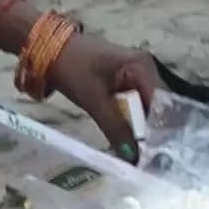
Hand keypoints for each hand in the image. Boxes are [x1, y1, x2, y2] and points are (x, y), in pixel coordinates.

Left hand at [41, 28, 164, 161]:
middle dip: (150, 131)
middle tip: (147, 159)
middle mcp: (146, 67)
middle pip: (154, 106)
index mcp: (143, 66)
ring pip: (143, 107)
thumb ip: (115, 129)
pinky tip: (127, 137)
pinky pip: (133, 103)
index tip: (154, 155)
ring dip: (139, 127)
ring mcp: (136, 72)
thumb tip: (133, 158)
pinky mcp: (124, 79)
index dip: (158, 130)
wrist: (48, 48)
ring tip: (139, 153)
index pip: (161, 104)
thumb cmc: (73, 68)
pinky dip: (129, 119)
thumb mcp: (94, 101)